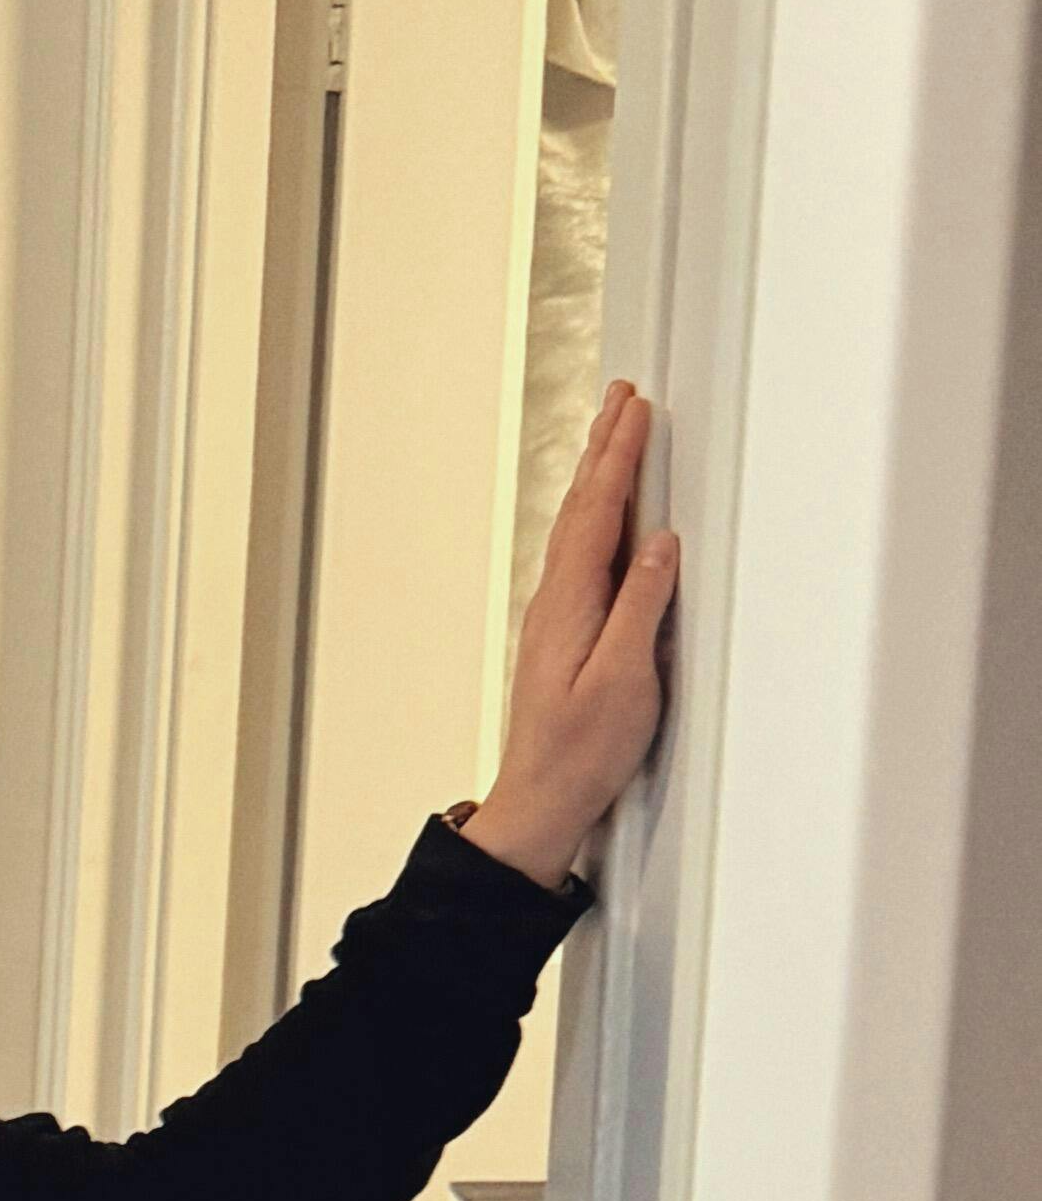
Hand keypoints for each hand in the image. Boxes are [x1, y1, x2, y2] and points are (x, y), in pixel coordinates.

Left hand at [459, 380, 680, 888]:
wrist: (540, 803)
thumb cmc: (581, 754)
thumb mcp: (625, 680)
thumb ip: (642, 607)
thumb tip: (658, 545)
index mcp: (571, 603)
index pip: (597, 511)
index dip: (618, 456)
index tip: (636, 410)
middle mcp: (555, 603)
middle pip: (582, 508)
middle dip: (604, 448)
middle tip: (620, 397)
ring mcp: (556, 619)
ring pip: (578, 527)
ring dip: (596, 476)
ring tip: (612, 436)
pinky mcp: (563, 637)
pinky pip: (580, 556)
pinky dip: (594, 518)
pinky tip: (602, 517)